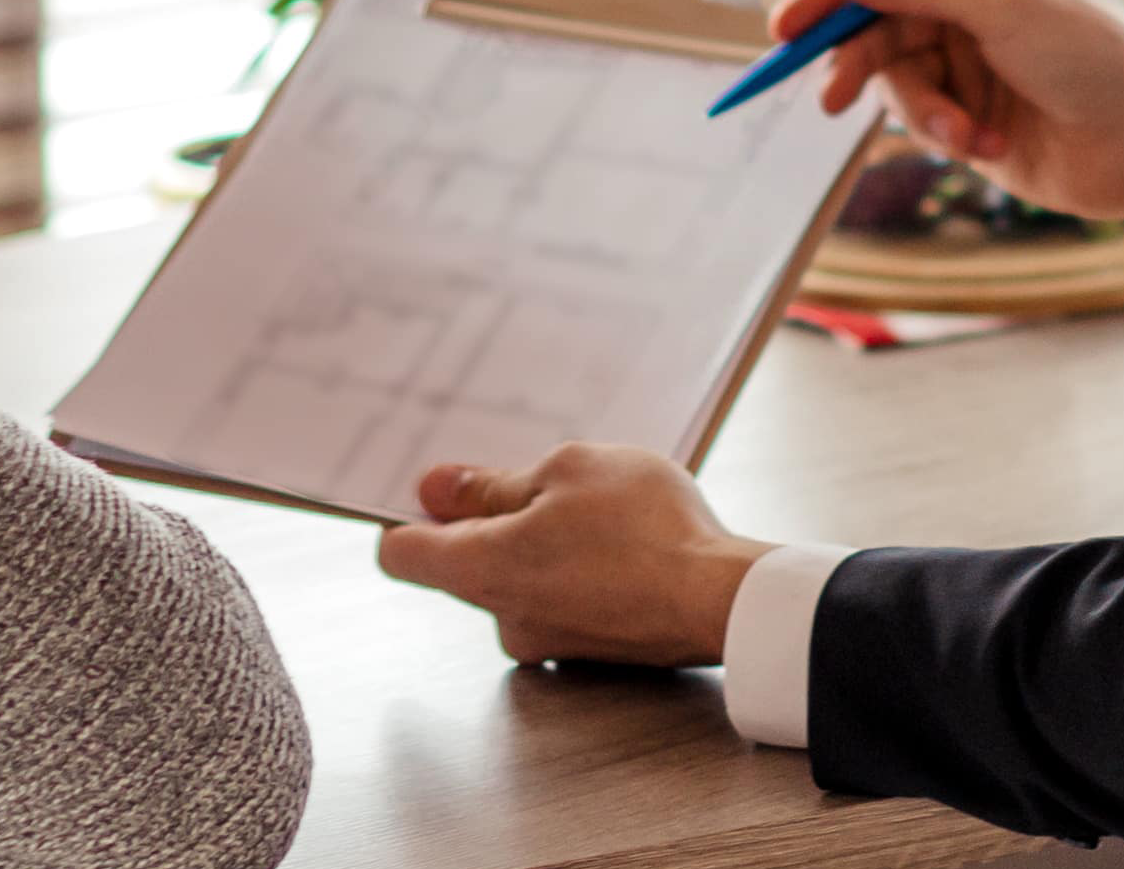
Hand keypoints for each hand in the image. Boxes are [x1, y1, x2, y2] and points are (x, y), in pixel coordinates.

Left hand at [376, 447, 768, 667]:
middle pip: (466, 563)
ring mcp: (545, 641)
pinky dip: (580, 573)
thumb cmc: (645, 528)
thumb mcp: (566, 472)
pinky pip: (562, 601)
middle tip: (550, 480)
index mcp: (479, 569)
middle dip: (497, 519)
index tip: (440, 487)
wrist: (721, 599)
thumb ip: (493, 484)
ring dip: (545, 544)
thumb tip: (436, 487)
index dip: (410, 514)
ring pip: (521, 580)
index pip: (401, 553)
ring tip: (601, 510)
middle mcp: (501, 616)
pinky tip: (624, 546)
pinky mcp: (588, 652)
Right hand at [787, 0, 1123, 224]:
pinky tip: (991, 143)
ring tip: (964, 133)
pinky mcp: (971, 115)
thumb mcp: (996, 4)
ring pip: (896, 80)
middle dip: (860, 64)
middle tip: (831, 98)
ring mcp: (968, 60)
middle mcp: (968, 2)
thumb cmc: (1091, 54)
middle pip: (875, 24)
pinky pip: (923, 122)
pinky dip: (948, 135)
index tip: (787, 26)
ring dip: (924, 112)